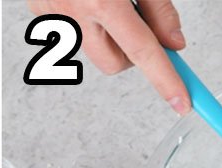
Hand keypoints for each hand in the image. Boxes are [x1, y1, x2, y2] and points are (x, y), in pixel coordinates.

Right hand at [27, 0, 190, 113]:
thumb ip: (159, 6)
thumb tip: (173, 43)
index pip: (143, 51)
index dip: (166, 79)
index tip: (182, 102)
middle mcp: (75, 12)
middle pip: (114, 64)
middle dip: (132, 55)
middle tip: (140, 24)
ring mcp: (53, 15)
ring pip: (92, 50)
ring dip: (108, 34)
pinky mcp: (39, 12)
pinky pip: (69, 31)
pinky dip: (82, 18)